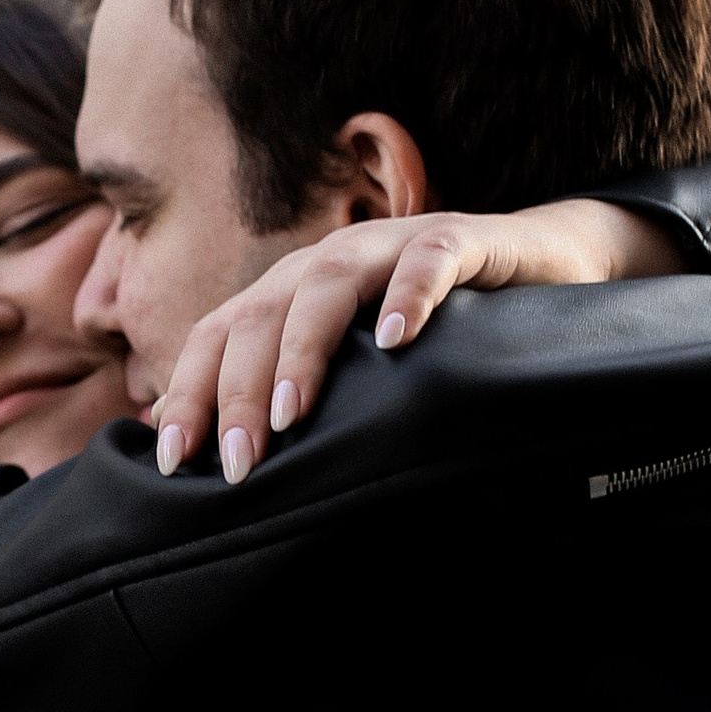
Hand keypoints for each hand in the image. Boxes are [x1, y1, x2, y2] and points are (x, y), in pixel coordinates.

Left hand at [154, 200, 677, 482]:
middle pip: (260, 315)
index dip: (190, 392)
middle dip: (237, 390)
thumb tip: (234, 472)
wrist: (536, 265)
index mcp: (292, 290)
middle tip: (236, 462)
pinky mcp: (460, 239)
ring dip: (303, 348)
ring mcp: (392, 244)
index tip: (174, 461)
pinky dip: (410, 295)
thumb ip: (303, 401)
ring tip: (290, 412)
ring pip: (328, 283)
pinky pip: (429, 260)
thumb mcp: (358, 371)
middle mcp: (330, 261)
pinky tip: (397, 342)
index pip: (219, 334)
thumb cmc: (436, 332)